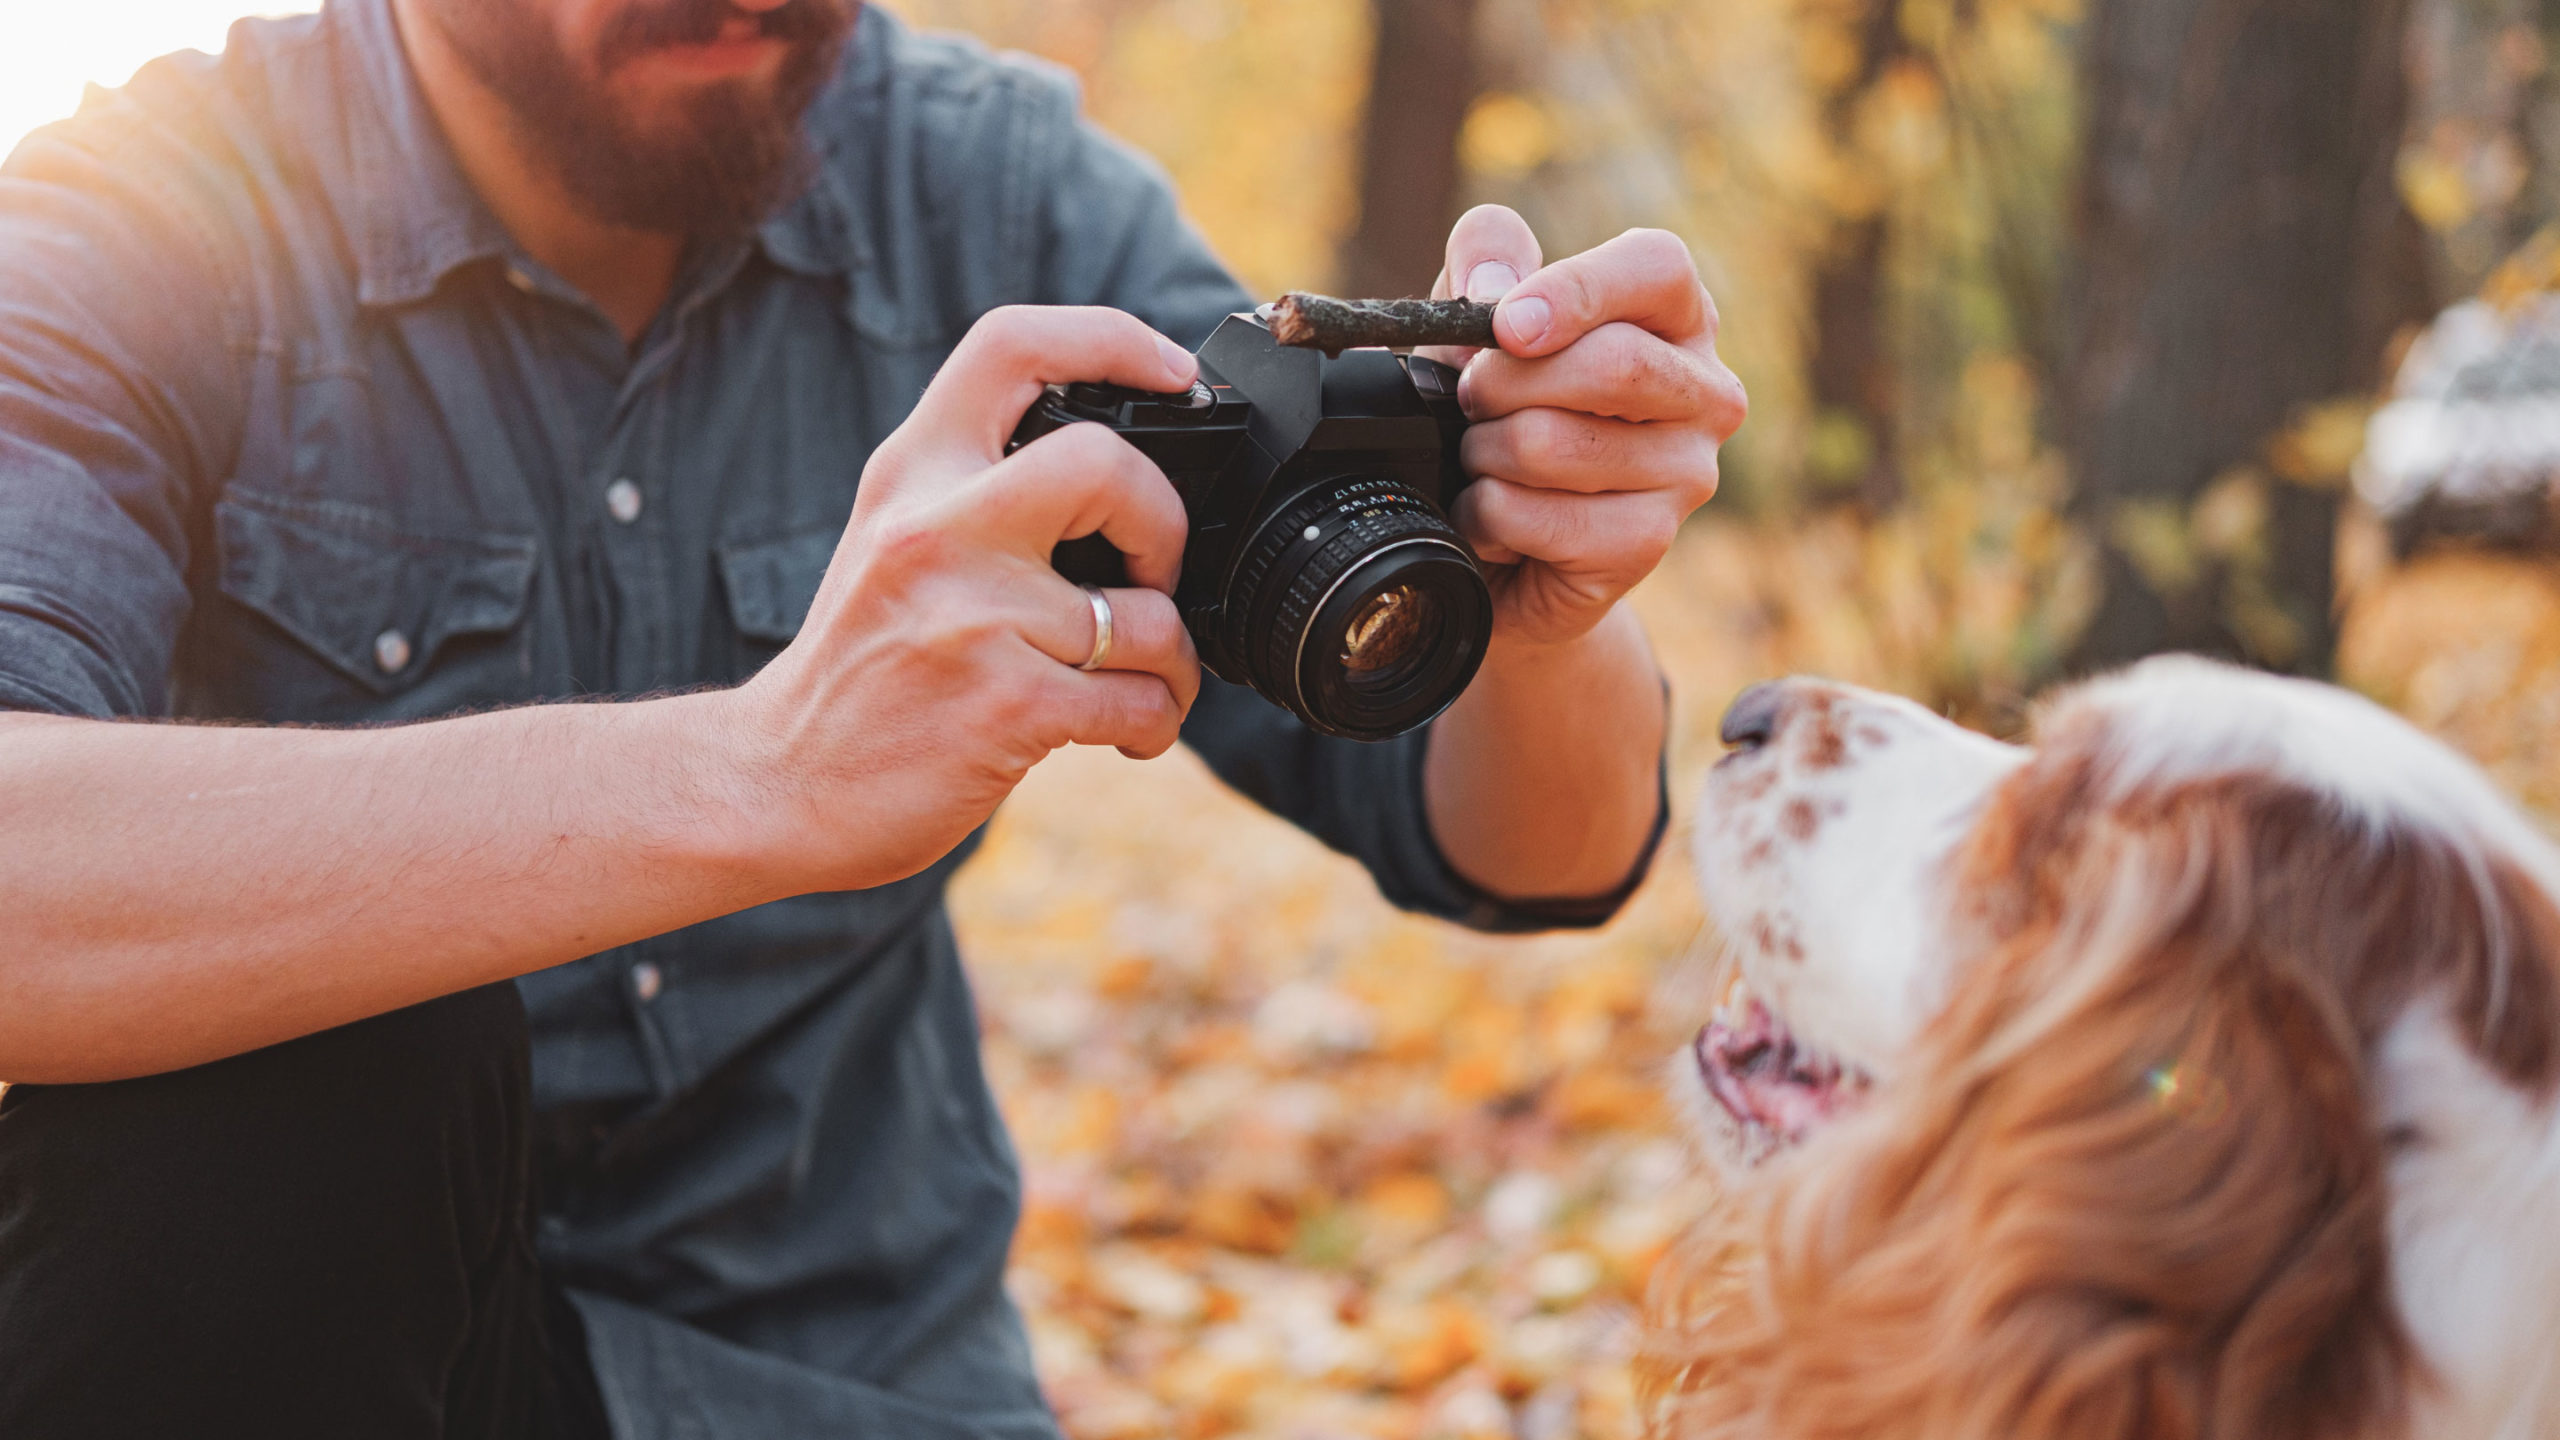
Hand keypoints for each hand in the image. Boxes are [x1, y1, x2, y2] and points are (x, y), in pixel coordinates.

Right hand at [725, 306, 1204, 891]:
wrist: (776, 785)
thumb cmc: (857, 670)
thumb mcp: (891, 542)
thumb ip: (977, 495)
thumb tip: (1117, 479)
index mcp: (912, 473)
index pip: (1011, 345)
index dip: (1113, 338)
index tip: (1172, 371)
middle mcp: (937, 529)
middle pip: (1108, 462)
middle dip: (1165, 521)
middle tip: (1150, 574)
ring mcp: (975, 618)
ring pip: (1149, 615)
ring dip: (1174, 662)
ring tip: (1142, 684)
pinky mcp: (1009, 705)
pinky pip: (1142, 699)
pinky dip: (1156, 721)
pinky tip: (1123, 731)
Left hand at [1417, 205, 1746, 647]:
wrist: (1502, 542)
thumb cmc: (1504, 412)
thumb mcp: (1481, 319)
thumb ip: (1485, 259)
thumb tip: (1491, 286)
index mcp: (1677, 317)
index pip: (1658, 268)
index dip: (1575, 289)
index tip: (1506, 325)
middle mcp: (1706, 392)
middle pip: (1612, 362)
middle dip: (1504, 382)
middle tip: (1471, 401)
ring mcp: (1688, 473)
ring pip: (1556, 443)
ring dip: (1485, 452)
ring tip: (1481, 461)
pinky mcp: (1648, 542)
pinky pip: (1538, 516)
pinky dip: (1486, 515)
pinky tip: (1492, 517)